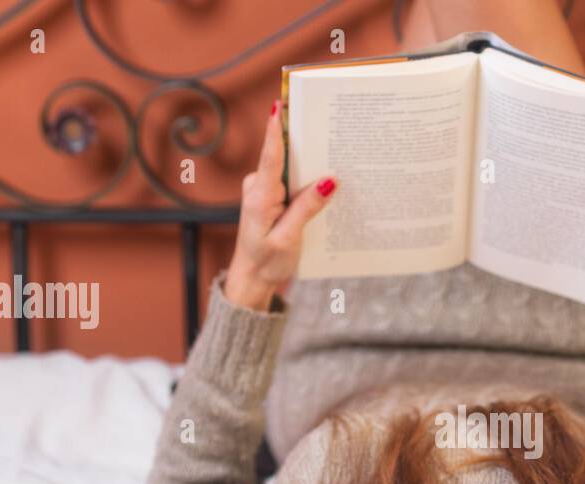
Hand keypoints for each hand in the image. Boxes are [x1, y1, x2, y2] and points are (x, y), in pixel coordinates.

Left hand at [224, 101, 336, 309]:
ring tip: (334, 153)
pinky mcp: (270, 197)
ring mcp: (263, 191)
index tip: (279, 104)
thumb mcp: (290, 238)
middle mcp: (258, 187)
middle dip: (305, 143)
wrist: (251, 279)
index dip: (276, 129)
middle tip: (328, 126)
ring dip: (309, 163)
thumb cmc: (267, 262)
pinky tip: (324, 181)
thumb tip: (330, 180)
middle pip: (284, 157)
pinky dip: (305, 179)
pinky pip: (290, 181)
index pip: (270, 156)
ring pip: (289, 169)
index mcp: (260, 196)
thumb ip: (307, 207)